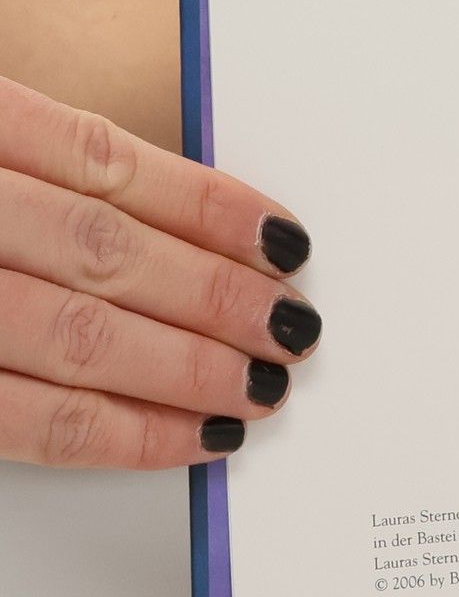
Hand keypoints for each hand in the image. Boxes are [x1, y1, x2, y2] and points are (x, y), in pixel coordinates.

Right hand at [0, 75, 318, 468]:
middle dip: (214, 295)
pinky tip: (191, 438)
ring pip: (74, 334)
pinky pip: (26, 417)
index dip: (205, 204)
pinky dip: (120, 432)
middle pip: (99, 251)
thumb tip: (191, 217)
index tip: (285, 237)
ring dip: (186, 367)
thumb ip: (45, 163)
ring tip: (264, 384)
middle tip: (295, 325)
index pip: (98, 158)